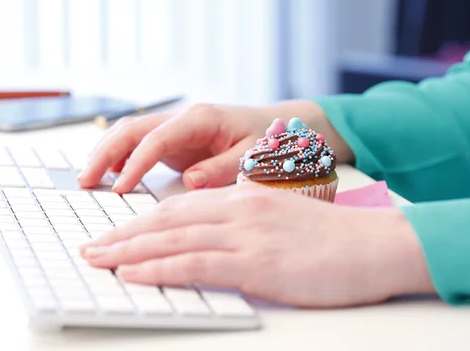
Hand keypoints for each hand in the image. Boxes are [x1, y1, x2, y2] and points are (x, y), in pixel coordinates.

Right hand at [77, 101, 353, 193]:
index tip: (119, 188)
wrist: (272, 126)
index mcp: (200, 118)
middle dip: (105, 153)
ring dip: (106, 153)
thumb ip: (223, 167)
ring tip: (88, 180)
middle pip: (132, 129)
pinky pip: (139, 144)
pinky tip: (112, 176)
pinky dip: (120, 157)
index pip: (157, 138)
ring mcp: (175, 128)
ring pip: (130, 133)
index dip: (135, 163)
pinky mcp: (174, 140)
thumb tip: (190, 182)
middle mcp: (182, 118)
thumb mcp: (253, 155)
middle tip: (85, 182)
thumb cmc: (266, 139)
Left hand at [79, 184, 433, 307]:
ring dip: (129, 250)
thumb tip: (216, 241)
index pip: (183, 206)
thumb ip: (248, 224)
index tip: (119, 233)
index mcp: (247, 197)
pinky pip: (196, 262)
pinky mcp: (258, 261)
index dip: (145, 220)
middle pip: (169, 218)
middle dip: (125, 233)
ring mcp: (248, 233)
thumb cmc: (336, 239)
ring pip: (174, 238)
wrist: (376, 244)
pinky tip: (134, 272)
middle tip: (92, 246)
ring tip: (98, 259)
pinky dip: (160, 267)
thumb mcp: (284, 220)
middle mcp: (241, 209)